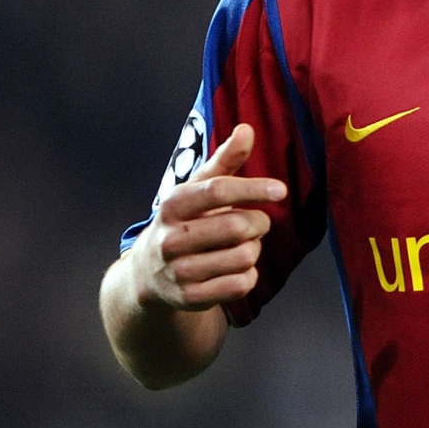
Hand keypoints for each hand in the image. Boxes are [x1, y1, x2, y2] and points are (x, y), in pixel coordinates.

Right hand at [128, 123, 286, 311]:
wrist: (147, 274)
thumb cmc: (183, 221)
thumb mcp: (197, 189)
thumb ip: (224, 160)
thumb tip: (247, 129)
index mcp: (173, 205)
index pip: (218, 191)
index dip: (253, 188)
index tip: (281, 190)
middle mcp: (171, 239)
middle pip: (238, 227)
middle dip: (258, 223)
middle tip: (256, 223)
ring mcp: (178, 271)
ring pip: (244, 257)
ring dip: (254, 250)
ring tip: (242, 246)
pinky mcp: (190, 298)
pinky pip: (241, 284)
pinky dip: (249, 275)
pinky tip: (237, 269)